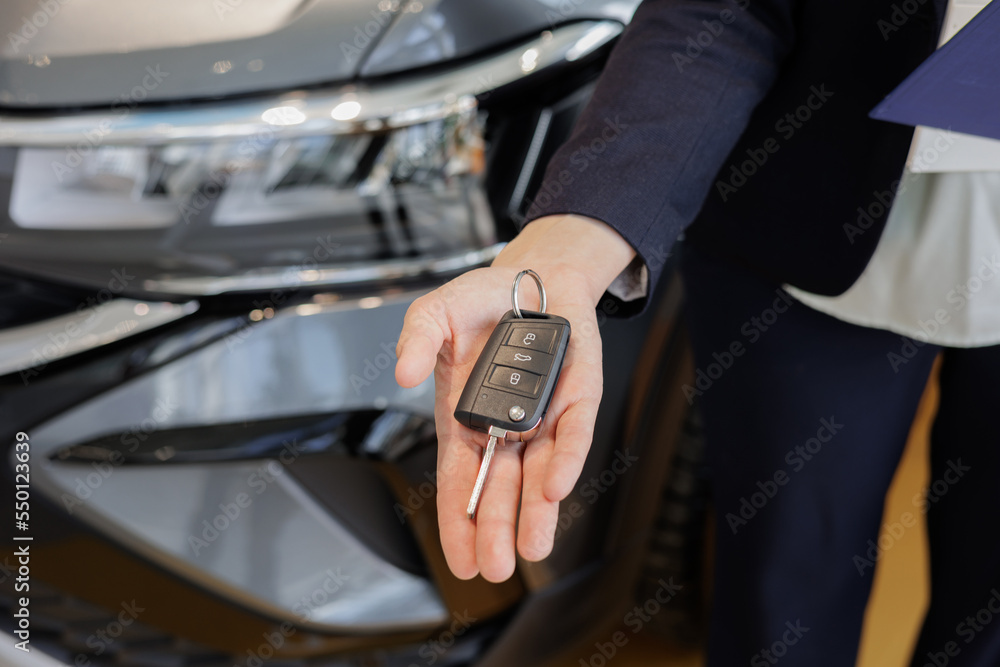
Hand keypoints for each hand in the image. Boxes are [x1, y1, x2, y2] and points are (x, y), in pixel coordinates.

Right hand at [395, 215, 635, 581]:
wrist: (535, 277)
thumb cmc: (485, 301)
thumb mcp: (437, 312)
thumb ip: (416, 339)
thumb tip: (403, 372)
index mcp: (465, 418)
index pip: (460, 480)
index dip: (458, 520)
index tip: (461, 560)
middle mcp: (505, 427)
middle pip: (500, 488)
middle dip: (496, 530)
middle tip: (492, 568)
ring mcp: (543, 417)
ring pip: (540, 475)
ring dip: (535, 512)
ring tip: (529, 549)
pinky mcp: (577, 399)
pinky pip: (572, 435)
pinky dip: (565, 461)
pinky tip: (555, 488)